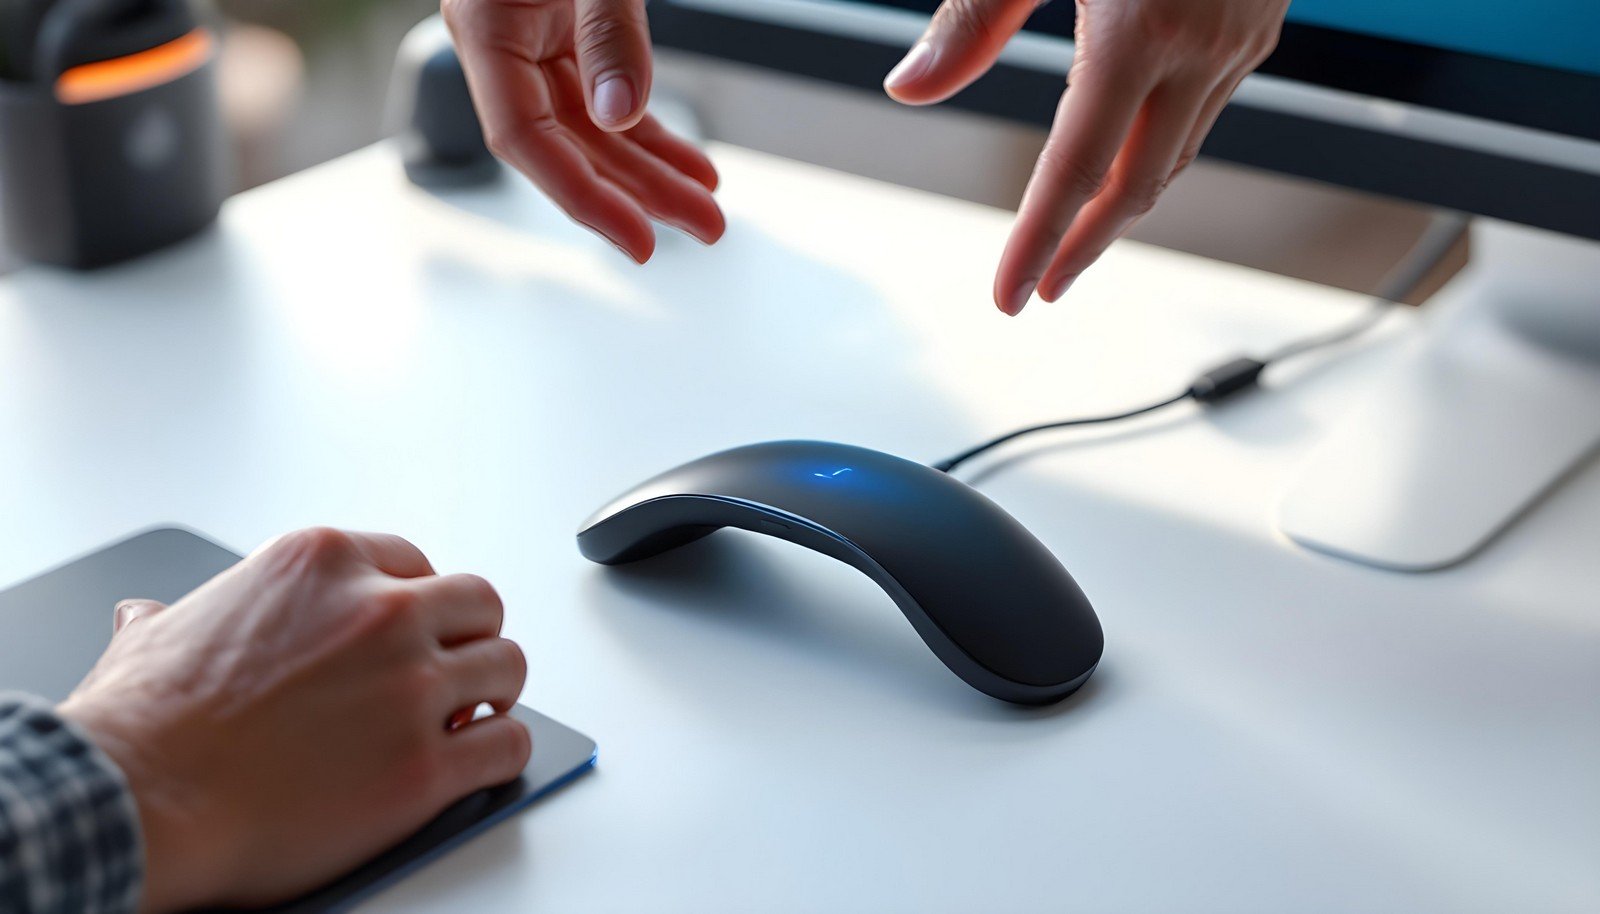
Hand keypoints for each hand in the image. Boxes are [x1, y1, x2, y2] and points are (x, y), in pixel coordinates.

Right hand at [58, 528, 529, 912]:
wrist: (133, 802)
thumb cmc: (137, 728)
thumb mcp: (152, 640)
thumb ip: (171, 619)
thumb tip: (147, 616)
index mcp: (323, 564)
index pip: (415, 563)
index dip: (420, 606)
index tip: (416, 635)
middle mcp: (380, 611)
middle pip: (478, 605)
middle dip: (470, 641)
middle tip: (454, 676)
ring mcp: (410, 687)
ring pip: (507, 667)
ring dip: (494, 696)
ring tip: (473, 719)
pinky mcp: (425, 766)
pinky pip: (507, 746)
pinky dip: (502, 754)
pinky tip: (479, 763)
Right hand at [443, 0, 723, 262]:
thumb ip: (607, 32)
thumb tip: (620, 112)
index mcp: (484, 24)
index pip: (522, 138)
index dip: (582, 196)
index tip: (639, 239)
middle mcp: (502, 41)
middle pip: (566, 145)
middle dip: (639, 192)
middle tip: (704, 225)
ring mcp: (533, 38)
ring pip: (592, 129)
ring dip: (652, 171)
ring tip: (706, 203)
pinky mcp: (564, 30)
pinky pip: (604, 96)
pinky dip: (649, 131)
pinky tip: (687, 164)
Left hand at [884, 0, 1287, 313]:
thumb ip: (970, 17)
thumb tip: (906, 89)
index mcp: (1141, 29)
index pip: (1074, 169)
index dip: (1037, 242)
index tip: (1008, 298)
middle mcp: (1204, 45)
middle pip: (1139, 185)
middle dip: (1084, 245)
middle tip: (1039, 288)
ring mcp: (1244, 36)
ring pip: (1181, 153)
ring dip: (1126, 203)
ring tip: (1074, 238)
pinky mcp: (1262, 20)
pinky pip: (1208, 112)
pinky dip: (1161, 148)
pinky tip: (1129, 157)